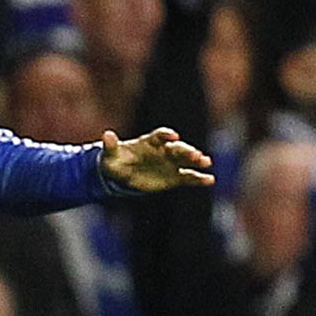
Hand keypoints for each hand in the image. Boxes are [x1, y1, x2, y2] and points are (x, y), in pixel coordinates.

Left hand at [99, 127, 214, 191]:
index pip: (160, 136)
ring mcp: (170, 163)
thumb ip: (110, 145)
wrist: (120, 174)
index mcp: (149, 142)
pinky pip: (189, 177)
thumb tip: (106, 135)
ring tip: (206, 162)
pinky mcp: (174, 177)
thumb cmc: (115, 160)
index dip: (166, 135)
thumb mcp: (109, 154)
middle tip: (196, 155)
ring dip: (196, 161)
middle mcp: (164, 150)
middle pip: (177, 148)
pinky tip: (210, 180)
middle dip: (186, 151)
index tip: (173, 136)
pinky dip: (199, 179)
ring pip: (186, 161)